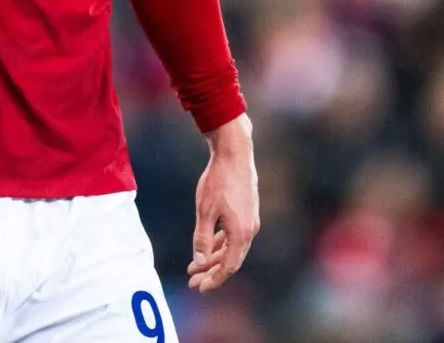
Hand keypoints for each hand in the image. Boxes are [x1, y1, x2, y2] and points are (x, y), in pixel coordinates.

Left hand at [187, 114, 259, 292]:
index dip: (214, 279)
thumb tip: (199, 262)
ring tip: (195, 266)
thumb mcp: (205, 210)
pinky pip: (233, 235)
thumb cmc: (218, 181)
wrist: (234, 154)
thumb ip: (202, 238)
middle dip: (211, 272)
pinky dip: (220, 243)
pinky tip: (208, 246)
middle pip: (231, 260)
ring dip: (214, 258)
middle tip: (193, 282)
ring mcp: (250, 221)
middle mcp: (250, 230)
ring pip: (232, 248)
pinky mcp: (247, 212)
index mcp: (241, 233)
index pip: (228, 266)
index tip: (200, 288)